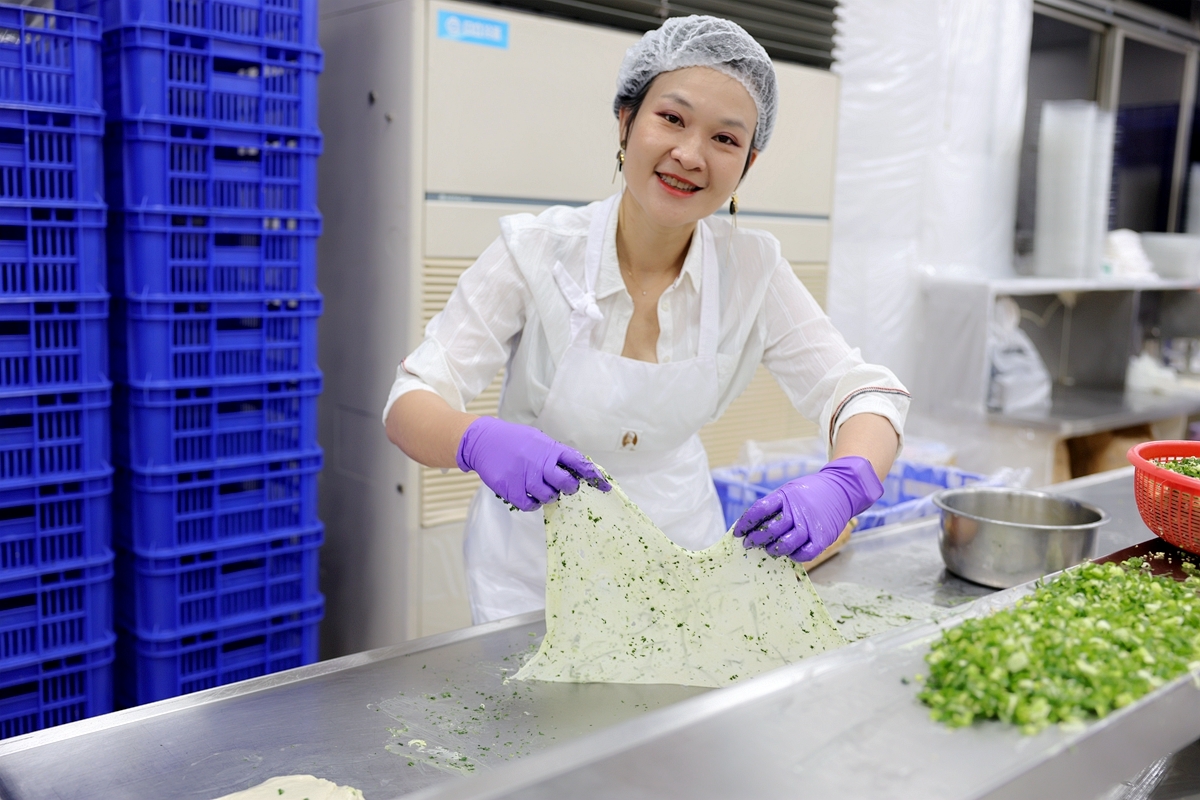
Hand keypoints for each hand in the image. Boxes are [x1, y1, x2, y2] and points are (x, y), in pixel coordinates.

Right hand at [456, 417, 610, 510]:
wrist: (483, 440)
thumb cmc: (513, 440)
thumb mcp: (537, 439)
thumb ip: (554, 453)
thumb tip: (574, 467)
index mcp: (550, 449)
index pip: (578, 462)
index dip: (594, 475)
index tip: (605, 486)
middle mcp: (541, 463)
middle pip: (567, 484)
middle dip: (569, 488)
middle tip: (564, 486)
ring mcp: (526, 477)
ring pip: (549, 497)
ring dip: (548, 495)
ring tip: (539, 486)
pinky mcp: (512, 489)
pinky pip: (530, 506)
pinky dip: (532, 504)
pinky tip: (527, 495)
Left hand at [732, 456, 883, 561]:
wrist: (842, 489)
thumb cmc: (811, 492)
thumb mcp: (789, 491)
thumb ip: (774, 506)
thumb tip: (751, 525)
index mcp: (785, 496)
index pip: (760, 509)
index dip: (745, 523)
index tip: (738, 532)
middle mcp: (797, 510)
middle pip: (771, 529)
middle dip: (756, 539)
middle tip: (750, 543)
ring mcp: (811, 525)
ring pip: (786, 543)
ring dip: (773, 549)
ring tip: (769, 549)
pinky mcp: (823, 538)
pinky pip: (805, 553)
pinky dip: (794, 556)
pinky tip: (790, 552)